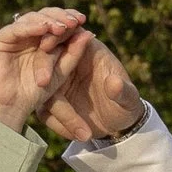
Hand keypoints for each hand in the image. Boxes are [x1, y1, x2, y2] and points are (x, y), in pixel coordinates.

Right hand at [0, 8, 86, 133]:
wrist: (9, 108)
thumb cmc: (34, 93)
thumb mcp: (60, 72)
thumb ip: (73, 54)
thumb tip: (90, 32)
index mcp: (43, 39)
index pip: (57, 21)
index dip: (69, 17)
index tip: (83, 19)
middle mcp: (28, 34)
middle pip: (45, 15)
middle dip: (60, 17)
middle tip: (74, 21)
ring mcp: (14, 35)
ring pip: (32, 19)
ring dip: (48, 21)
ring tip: (61, 27)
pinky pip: (16, 29)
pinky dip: (30, 27)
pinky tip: (44, 28)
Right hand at [41, 25, 146, 144]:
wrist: (119, 124)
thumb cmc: (126, 103)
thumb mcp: (128, 98)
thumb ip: (122, 90)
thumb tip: (114, 83)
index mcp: (87, 50)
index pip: (66, 36)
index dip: (54, 37)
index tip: (46, 45)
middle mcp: (68, 63)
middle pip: (46, 57)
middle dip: (43, 68)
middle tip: (43, 83)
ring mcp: (57, 83)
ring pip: (43, 88)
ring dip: (56, 108)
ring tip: (78, 129)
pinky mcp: (51, 101)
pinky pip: (47, 111)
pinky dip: (58, 124)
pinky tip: (75, 135)